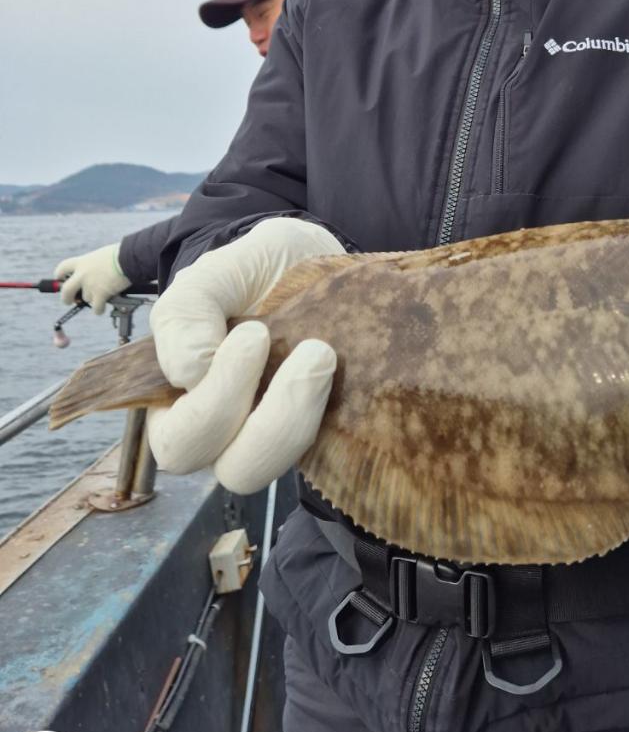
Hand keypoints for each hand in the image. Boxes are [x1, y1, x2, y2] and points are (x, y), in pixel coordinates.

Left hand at [54, 243, 130, 313]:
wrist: (129, 257)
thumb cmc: (119, 254)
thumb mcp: (100, 256)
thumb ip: (93, 265)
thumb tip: (96, 275)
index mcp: (82, 262)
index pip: (62, 268)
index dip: (60, 275)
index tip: (61, 279)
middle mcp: (82, 274)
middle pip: (65, 290)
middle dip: (66, 298)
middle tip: (68, 301)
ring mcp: (90, 285)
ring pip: (86, 299)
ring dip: (93, 299)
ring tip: (102, 297)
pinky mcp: (100, 294)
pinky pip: (96, 308)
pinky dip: (99, 310)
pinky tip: (102, 308)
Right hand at [145, 217, 341, 493]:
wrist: (314, 262)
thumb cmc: (255, 271)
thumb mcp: (217, 272)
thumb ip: (186, 311)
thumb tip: (188, 374)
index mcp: (181, 397)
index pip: (178, 441)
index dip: (211, 403)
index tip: (253, 334)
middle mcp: (225, 431)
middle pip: (234, 469)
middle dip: (268, 421)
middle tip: (310, 349)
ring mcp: (275, 436)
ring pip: (281, 469)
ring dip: (304, 418)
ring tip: (325, 354)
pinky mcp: (323, 435)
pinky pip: (329, 455)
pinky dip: (338, 419)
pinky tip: (348, 373)